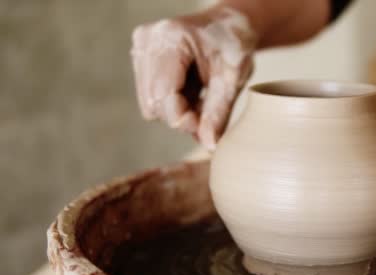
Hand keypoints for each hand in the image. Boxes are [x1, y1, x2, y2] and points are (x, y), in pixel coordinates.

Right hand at [131, 7, 256, 148]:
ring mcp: (140, 48)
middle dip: (181, 116)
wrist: (229, 25)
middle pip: (154, 103)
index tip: (207, 126)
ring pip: (150, 104)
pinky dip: (172, 101)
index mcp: (171, 38)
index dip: (184, 119)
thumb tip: (209, 146)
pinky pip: (150, 97)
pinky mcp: (140, 57)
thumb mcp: (233, 79)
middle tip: (208, 112)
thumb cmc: (233, 46)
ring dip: (177, 110)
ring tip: (201, 97)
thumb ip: (218, 113)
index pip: (164, 95)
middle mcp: (148, 40)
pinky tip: (190, 90)